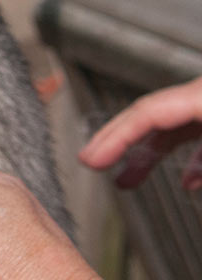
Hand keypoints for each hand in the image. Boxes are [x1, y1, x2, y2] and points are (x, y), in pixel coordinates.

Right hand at [78, 75, 201, 190]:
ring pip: (168, 128)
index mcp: (201, 98)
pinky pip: (194, 134)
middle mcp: (200, 98)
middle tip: (89, 160)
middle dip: (116, 139)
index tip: (91, 160)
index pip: (146, 113)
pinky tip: (186, 181)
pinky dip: (187, 159)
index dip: (115, 137)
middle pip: (147, 115)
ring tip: (124, 181)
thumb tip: (191, 181)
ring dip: (146, 155)